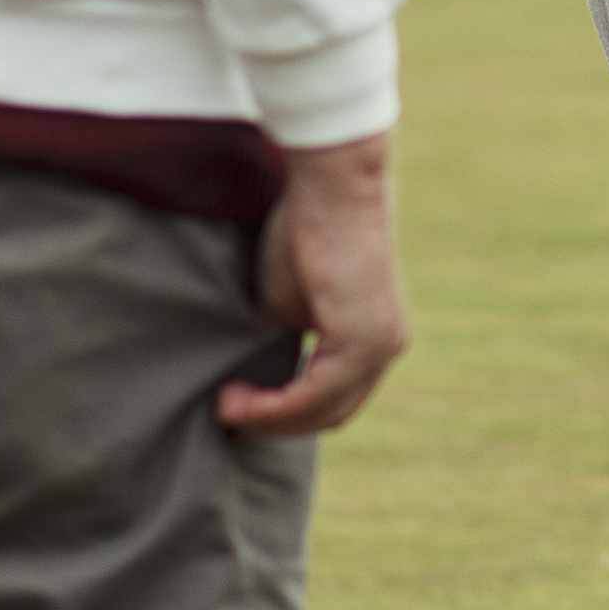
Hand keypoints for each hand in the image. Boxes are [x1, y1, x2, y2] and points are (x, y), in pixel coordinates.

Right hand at [222, 133, 408, 436]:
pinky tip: (235, 397)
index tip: (234, 402)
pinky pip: (316, 395)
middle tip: (225, 412)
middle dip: (274, 423)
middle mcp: (385, 348)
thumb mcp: (284, 300)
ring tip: (224, 405)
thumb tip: (246, 377)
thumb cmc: (305, 229)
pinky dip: (274, 406)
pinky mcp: (364, 341)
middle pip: (329, 414)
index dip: (282, 411)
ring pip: (323, 411)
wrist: (331, 187)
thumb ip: (278, 340)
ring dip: (268, 419)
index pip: (331, 398)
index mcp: (371, 338)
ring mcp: (380, 347)